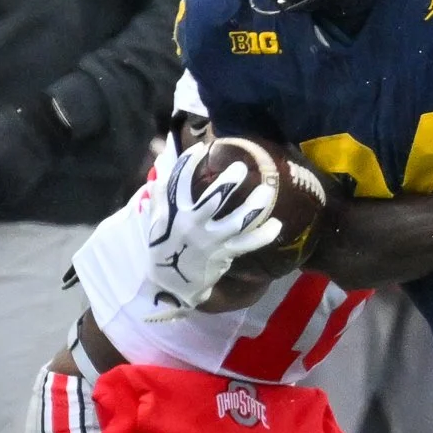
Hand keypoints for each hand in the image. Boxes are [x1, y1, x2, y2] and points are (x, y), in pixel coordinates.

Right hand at [143, 142, 281, 318]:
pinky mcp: (224, 254)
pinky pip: (247, 243)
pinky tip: (277, 226)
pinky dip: (263, 235)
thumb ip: (161, 191)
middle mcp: (193, 224)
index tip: (201, 148)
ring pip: (237, 221)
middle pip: (213, 199)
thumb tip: (163, 158)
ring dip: (254, 206)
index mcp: (173, 213)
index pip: (179, 182)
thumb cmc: (163, 246)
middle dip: (229, 182)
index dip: (188, 163)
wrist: (170, 284)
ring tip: (266, 192)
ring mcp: (210, 240)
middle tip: (241, 168)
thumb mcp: (155, 220)